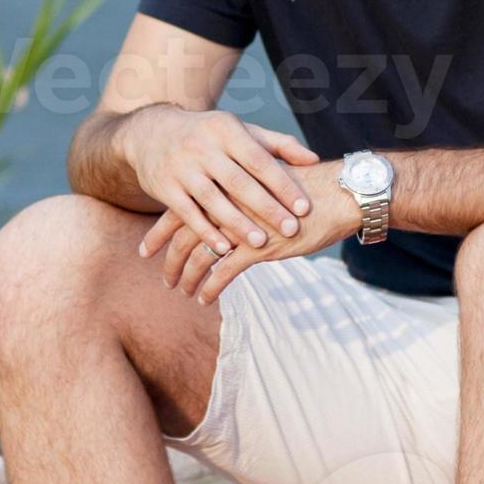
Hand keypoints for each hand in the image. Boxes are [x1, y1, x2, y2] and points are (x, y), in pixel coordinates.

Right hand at [124, 106, 319, 260]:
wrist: (152, 132)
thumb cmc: (210, 135)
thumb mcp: (240, 132)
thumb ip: (277, 145)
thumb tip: (314, 159)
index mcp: (227, 131)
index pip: (260, 160)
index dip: (283, 184)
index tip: (304, 206)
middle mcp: (203, 148)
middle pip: (239, 182)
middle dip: (266, 208)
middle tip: (291, 229)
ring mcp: (182, 168)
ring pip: (213, 200)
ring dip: (238, 224)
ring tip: (261, 244)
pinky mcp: (164, 188)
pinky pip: (188, 213)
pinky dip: (206, 232)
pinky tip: (224, 250)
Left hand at [143, 163, 360, 303]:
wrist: (337, 193)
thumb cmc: (305, 190)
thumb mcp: (265, 184)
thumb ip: (241, 195)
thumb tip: (224, 208)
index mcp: (224, 186)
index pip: (180, 209)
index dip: (159, 231)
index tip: (146, 249)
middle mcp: (226, 204)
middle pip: (182, 235)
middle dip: (168, 260)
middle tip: (163, 278)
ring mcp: (240, 226)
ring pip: (199, 256)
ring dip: (187, 278)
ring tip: (182, 291)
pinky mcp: (258, 247)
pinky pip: (223, 273)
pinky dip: (210, 288)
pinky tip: (205, 299)